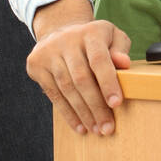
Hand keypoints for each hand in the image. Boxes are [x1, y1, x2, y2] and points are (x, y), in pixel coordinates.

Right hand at [26, 0, 131, 135]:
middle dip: (96, 106)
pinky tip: (79, 126)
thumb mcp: (112, 38)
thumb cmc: (94, 40)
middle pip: (81, 78)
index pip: (99, 59)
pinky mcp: (36, 65)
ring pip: (67, 88)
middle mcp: (67, 40)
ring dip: (82, 113)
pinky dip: (68, 113)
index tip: (116, 104)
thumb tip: (124, 63)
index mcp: (90, 32)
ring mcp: (49, 52)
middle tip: (107, 127)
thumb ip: (120, 49)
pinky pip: (53, 94)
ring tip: (95, 129)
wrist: (60, 31)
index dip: (108, 82)